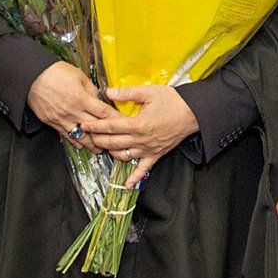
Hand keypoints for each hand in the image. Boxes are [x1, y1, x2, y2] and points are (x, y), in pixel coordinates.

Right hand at [26, 62, 116, 153]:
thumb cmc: (56, 72)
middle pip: (94, 127)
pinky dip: (74, 141)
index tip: (124, 124)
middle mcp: (73, 111)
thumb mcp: (79, 76)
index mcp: (81, 99)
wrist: (32, 76)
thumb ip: (91, 89)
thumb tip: (98, 99)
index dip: (115, 119)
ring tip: (99, 149)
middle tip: (116, 141)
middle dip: (106, 135)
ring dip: (91, 144)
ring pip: (80, 135)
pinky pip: (65, 135)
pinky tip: (81, 145)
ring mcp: (62, 118)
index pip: (103, 112)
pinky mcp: (52, 122)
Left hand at [80, 85, 199, 187]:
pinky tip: (127, 185)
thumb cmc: (173, 101)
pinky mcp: (156, 155)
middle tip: (86, 136)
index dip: (96, 126)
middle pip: (113, 143)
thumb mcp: (150, 92)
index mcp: (138, 124)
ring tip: (100, 148)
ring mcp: (148, 150)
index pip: (111, 126)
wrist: (193, 113)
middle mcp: (141, 140)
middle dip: (97, 139)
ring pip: (123, 156)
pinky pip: (143, 169)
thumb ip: (128, 93)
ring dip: (109, 153)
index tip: (84, 125)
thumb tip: (108, 92)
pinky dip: (134, 178)